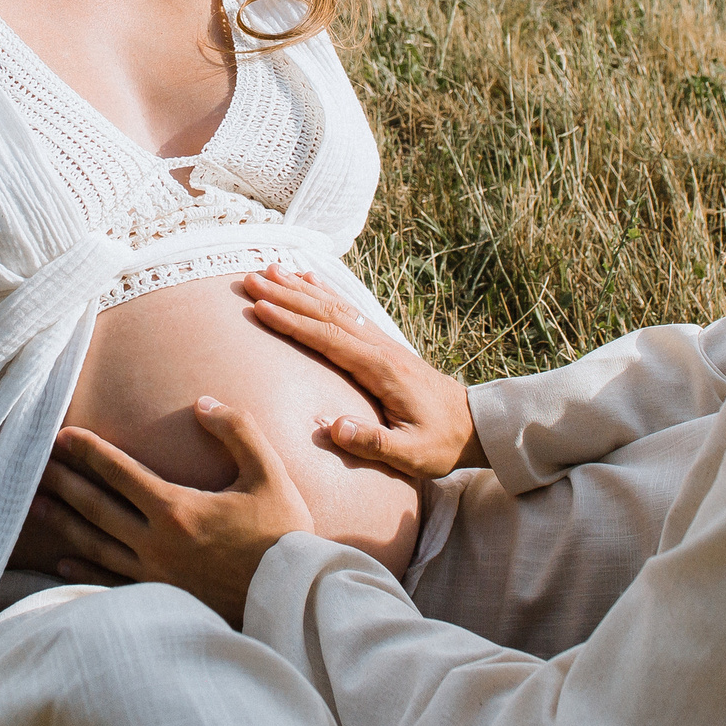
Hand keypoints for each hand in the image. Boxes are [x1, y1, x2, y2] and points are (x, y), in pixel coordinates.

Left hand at [34, 397, 312, 626]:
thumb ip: (236, 430)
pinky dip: (82, 570)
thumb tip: (202, 403)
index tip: (62, 435)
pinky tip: (61, 563)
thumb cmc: (283, 534)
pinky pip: (110, 581)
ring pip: (96, 544)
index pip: (120, 472)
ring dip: (64, 523)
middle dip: (65, 481)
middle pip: (96, 507)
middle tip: (34, 464)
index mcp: (177, 509)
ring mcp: (154, 574)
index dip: (89, 451)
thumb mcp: (268, 473)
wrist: (292, 598)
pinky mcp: (160, 597)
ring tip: (36, 507)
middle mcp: (156, 542)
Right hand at [239, 266, 482, 479]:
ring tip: (270, 270)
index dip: (292, 321)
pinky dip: (325, 293)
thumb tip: (333, 427)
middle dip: (286, 295)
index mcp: (381, 369)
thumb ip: (373, 442)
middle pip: (326, 313)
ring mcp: (382, 343)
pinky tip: (309, 280)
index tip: (260, 307)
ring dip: (300, 288)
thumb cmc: (441, 443)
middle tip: (250, 279)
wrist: (475, 426)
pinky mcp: (383, 346)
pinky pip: (349, 312)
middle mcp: (380, 348)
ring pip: (335, 307)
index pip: (328, 338)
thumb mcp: (412, 455)